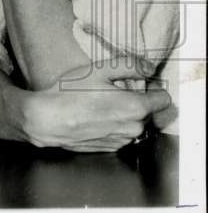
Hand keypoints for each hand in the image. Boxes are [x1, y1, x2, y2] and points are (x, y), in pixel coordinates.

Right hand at [16, 59, 172, 151]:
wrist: (48, 119)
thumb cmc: (70, 93)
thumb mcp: (98, 70)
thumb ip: (129, 65)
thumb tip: (149, 68)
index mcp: (136, 107)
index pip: (164, 99)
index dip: (153, 87)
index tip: (140, 83)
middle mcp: (134, 128)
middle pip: (150, 111)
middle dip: (137, 101)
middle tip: (113, 91)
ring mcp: (123, 140)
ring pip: (135, 123)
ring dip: (126, 114)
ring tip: (101, 104)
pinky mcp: (111, 147)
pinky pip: (122, 134)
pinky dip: (114, 125)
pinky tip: (96, 116)